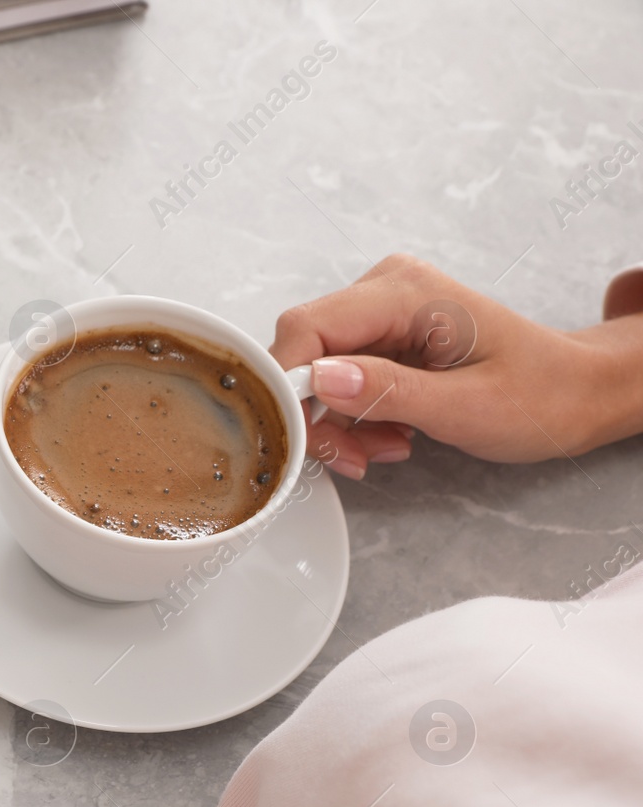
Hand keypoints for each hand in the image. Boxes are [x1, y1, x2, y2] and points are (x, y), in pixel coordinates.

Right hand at [269, 254, 642, 476]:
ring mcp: (380, 312)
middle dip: (317, 415)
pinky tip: (388, 434)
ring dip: (337, 423)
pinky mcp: (380, 336)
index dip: (288, 385)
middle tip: (353, 458)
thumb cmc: (540, 396)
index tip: (299, 437)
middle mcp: (384, 290)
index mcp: (405, 292)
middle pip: (304, 352)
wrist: (576, 392)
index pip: (307, 328)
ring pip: (315, 371)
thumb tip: (320, 380)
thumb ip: (390, 391)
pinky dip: (352, 417)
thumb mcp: (467, 406)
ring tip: (384, 448)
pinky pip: (337, 378)